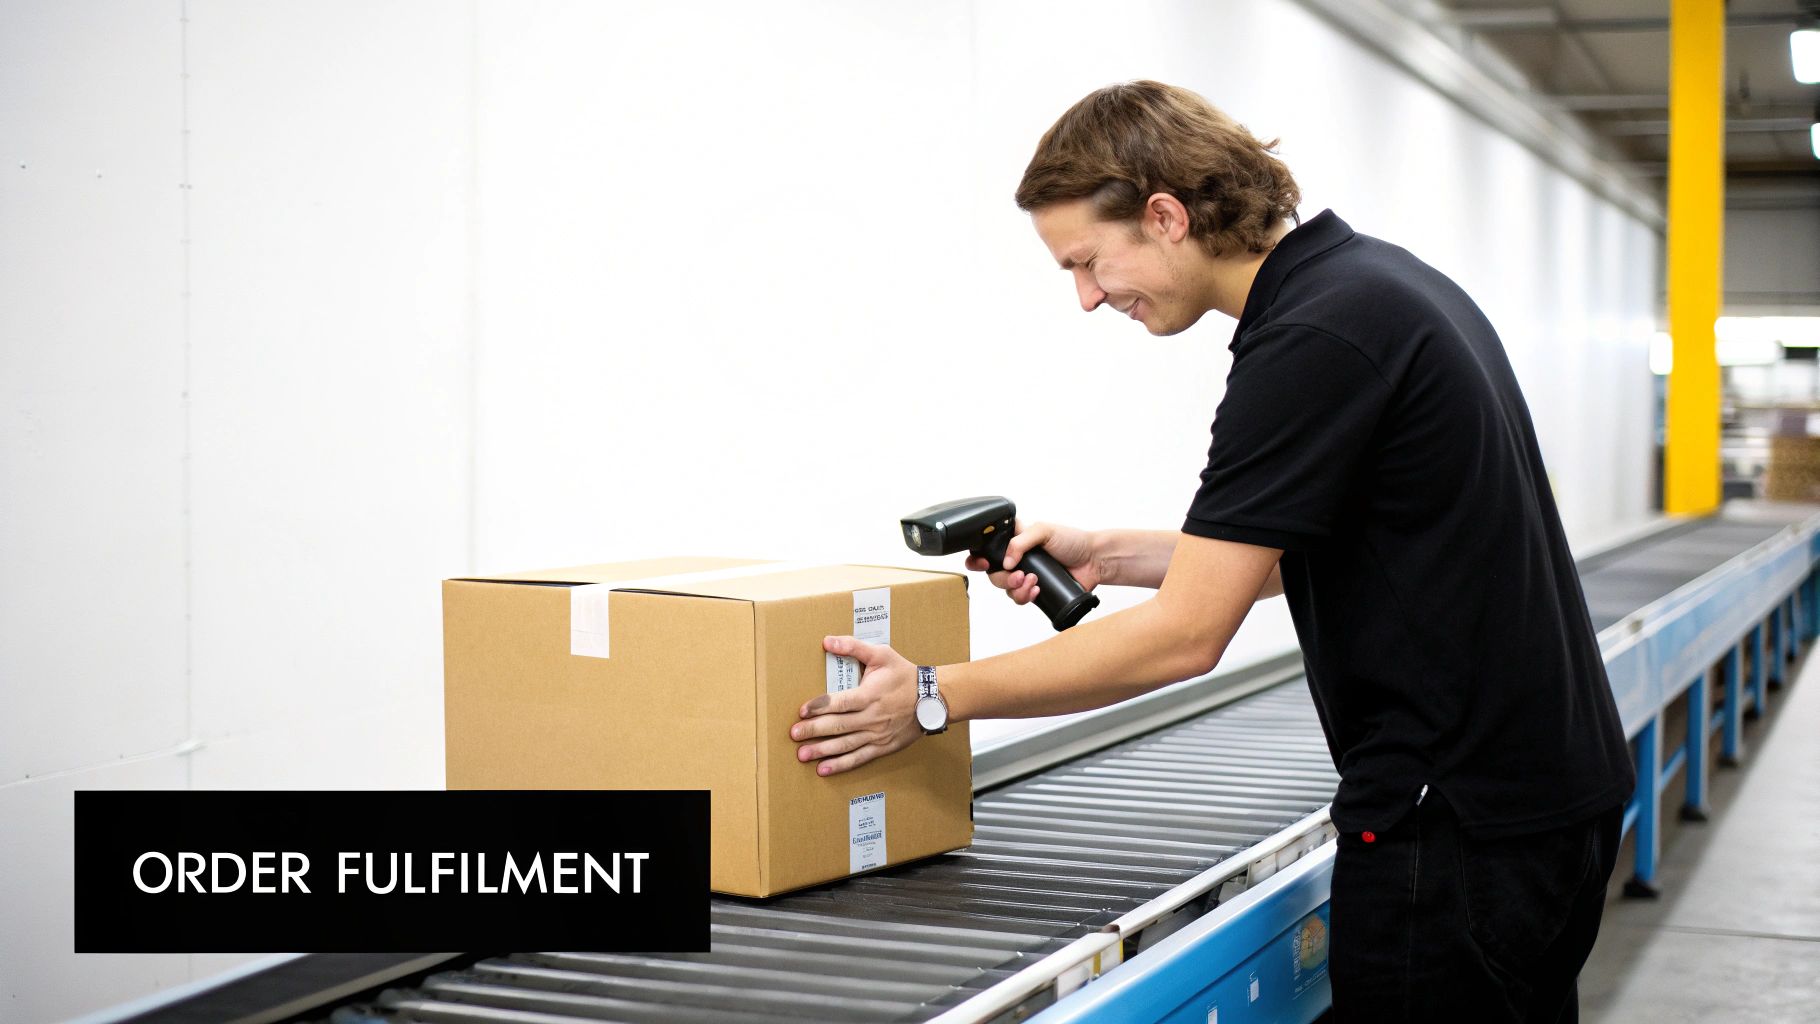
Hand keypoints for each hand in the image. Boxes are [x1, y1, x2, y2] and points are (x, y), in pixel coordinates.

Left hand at [791, 636, 919, 775]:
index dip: (820, 706)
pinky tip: (824, 769)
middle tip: (794, 735)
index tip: (803, 711)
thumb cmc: (904, 675)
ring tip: (802, 755)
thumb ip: (853, 647)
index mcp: (870, 695)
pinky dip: (841, 765)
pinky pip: (859, 758)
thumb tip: (827, 641)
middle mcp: (872, 717)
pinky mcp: (883, 747)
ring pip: (846, 745)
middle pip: (839, 726)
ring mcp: (877, 735)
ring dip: (822, 751)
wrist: (933, 699)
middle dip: (814, 731)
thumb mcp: (881, 654)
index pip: (841, 702)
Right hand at [964, 520, 1102, 605]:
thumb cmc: (1072, 540)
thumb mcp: (1044, 530)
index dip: (978, 557)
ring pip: (1005, 588)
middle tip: (1018, 575)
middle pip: (993, 572)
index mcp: (1014, 538)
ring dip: (1015, 587)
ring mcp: (1025, 574)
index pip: (986, 547)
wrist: (1094, 561)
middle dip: (1002, 577)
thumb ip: (1020, 542)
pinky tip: (1037, 590)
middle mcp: (1016, 557)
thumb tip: (1005, 562)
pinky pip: (1019, 598)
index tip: (984, 563)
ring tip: (1034, 581)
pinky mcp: (1035, 590)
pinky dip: (1025, 596)